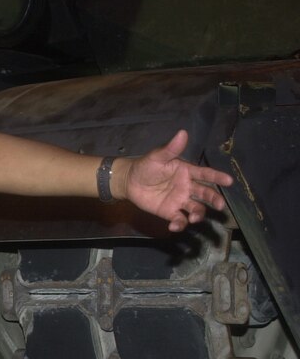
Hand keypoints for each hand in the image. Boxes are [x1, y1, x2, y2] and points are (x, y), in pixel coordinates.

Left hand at [118, 130, 233, 231]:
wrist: (129, 181)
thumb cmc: (146, 166)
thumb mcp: (157, 157)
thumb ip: (171, 148)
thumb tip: (183, 133)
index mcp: (187, 172)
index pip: (205, 174)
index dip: (217, 177)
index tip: (229, 181)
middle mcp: (188, 187)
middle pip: (206, 194)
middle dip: (214, 199)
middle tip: (220, 205)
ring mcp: (180, 200)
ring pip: (196, 208)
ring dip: (198, 214)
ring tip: (194, 218)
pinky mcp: (170, 212)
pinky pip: (179, 219)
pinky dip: (180, 224)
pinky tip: (174, 226)